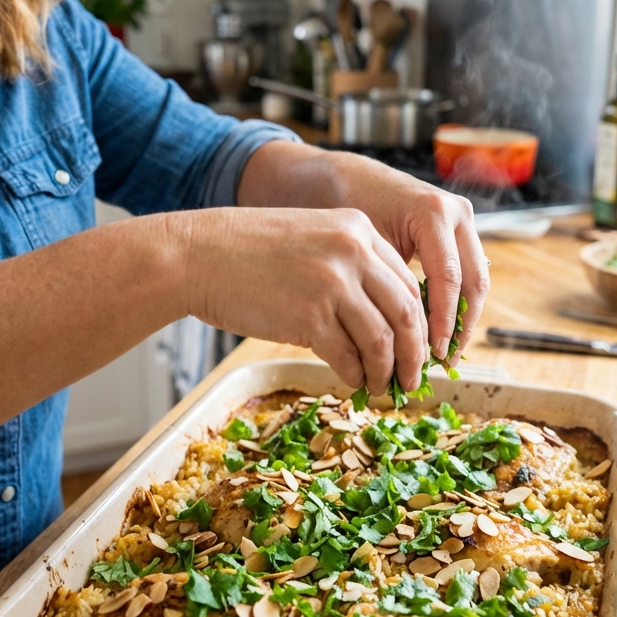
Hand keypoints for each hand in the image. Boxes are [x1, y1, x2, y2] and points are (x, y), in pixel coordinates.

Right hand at [238, 143, 489, 365]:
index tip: (418, 347)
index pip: (408, 283)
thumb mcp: (311, 240)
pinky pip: (348, 356)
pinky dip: (355, 375)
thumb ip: (349, 268)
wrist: (197, 255)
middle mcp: (353, 252)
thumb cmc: (247, 252)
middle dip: (415, 354)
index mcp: (358, 229)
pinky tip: (351, 381)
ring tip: (381, 387)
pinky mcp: (310, 316)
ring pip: (384, 340)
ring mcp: (333, 284)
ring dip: (386, 372)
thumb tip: (383, 322)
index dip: (419, 323)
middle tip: (412, 379)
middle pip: (408, 313)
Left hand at [340, 161, 489, 360]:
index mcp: (433, 213)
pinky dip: (458, 302)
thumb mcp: (370, 246)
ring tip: (448, 351)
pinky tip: (444, 329)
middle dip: (462, 325)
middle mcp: (457, 213)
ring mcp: (464, 219)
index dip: (444, 321)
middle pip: (474, 281)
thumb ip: (392, 284)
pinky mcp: (461, 230)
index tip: (435, 354)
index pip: (449, 278)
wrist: (353, 180)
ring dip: (464, 317)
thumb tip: (404, 340)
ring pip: (477, 279)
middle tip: (446, 360)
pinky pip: (468, 272)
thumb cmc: (353, 210)